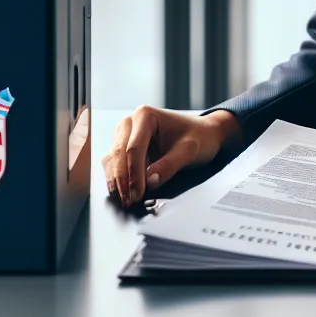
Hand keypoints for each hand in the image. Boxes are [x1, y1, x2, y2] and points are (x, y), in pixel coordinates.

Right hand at [101, 106, 240, 205]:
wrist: (203, 134)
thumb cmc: (198, 137)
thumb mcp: (189, 150)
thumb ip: (169, 165)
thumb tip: (149, 182)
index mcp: (145, 115)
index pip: (133, 148)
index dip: (134, 174)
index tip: (138, 193)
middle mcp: (129, 122)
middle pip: (118, 154)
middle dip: (123, 181)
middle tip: (129, 201)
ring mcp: (123, 134)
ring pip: (112, 160)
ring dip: (117, 182)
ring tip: (126, 200)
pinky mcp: (122, 147)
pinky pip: (114, 164)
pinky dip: (117, 179)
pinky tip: (123, 194)